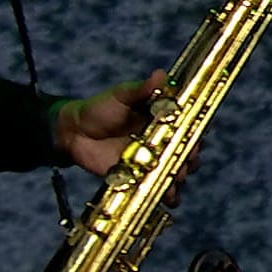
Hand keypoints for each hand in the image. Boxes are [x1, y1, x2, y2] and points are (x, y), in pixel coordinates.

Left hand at [53, 69, 197, 204]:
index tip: (197, 136)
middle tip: (185, 160)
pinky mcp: (140, 177)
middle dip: (190, 157)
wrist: (74, 133)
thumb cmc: (98, 109)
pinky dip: (167, 195)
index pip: (189, 125)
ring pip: (176, 171)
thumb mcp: (120, 96)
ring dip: (180, 176)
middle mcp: (162, 140)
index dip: (197, 132)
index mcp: (163, 119)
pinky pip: (158, 188)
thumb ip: (141, 90)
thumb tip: (160, 74)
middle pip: (187, 151)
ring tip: (175, 179)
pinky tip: (169, 197)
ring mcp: (152, 160)